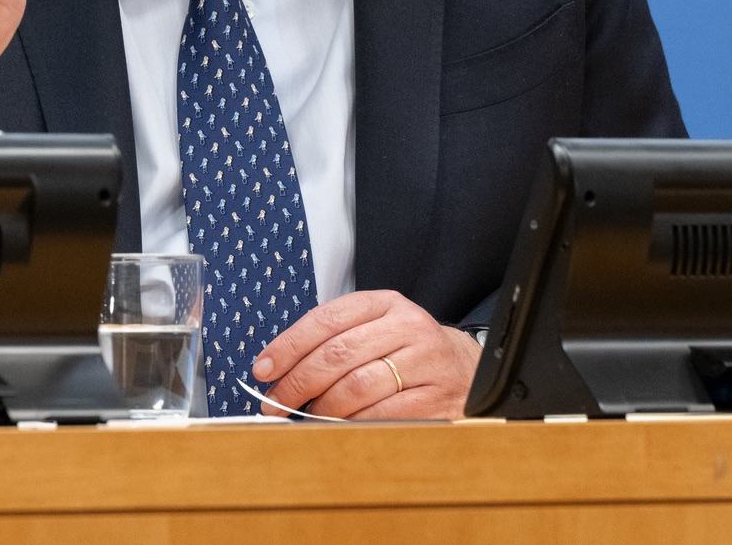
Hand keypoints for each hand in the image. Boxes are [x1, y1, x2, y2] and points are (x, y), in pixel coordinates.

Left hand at [251, 290, 481, 419]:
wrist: (468, 370)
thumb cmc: (408, 351)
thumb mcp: (377, 328)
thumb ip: (335, 340)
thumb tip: (278, 369)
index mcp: (386, 303)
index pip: (326, 319)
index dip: (288, 346)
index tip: (263, 369)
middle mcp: (408, 326)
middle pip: (337, 354)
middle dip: (297, 382)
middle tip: (274, 402)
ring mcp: (426, 361)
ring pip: (357, 386)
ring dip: (322, 407)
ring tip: (306, 416)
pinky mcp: (437, 397)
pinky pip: (383, 414)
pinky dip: (353, 424)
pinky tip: (338, 427)